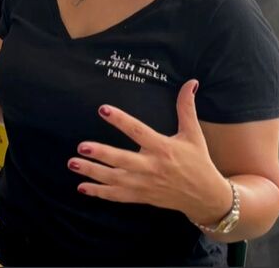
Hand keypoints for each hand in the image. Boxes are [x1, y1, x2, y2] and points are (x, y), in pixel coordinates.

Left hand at [68, 80, 232, 225]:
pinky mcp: (142, 196)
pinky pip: (117, 195)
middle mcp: (152, 167)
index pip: (138, 131)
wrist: (206, 197)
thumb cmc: (198, 161)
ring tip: (72, 163)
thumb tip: (190, 82)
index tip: (103, 109)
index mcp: (163, 148)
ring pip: (115, 179)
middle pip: (123, 160)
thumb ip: (186, 108)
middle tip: (81, 146)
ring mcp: (146, 184)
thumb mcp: (193, 134)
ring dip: (93, 172)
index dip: (121, 120)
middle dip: (101, 154)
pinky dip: (100, 193)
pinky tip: (82, 187)